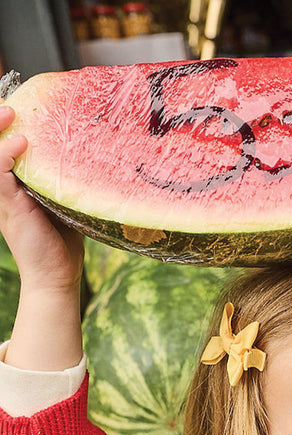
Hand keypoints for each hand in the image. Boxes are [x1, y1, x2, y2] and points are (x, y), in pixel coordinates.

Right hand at [0, 104, 82, 291]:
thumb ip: (66, 182)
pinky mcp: (9, 207)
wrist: (57, 276)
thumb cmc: (63, 244)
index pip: (4, 149)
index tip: (22, 107)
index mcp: (15, 186)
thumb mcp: (64, 204)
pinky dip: (6, 156)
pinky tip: (21, 144)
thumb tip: (88, 158)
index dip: (6, 129)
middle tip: (11, 105)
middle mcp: (5, 188)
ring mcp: (4, 197)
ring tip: (11, 113)